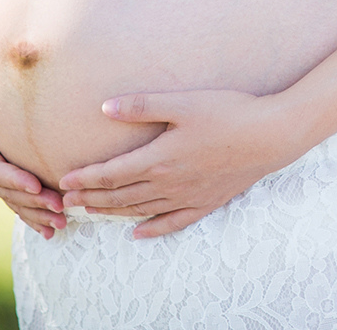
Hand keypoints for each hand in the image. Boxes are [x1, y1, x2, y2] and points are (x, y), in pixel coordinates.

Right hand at [0, 50, 67, 239]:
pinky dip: (33, 209)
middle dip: (26, 200)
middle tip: (59, 209)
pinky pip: (17, 191)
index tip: (35, 185)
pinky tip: (53, 227)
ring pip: (8, 193)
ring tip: (61, 224)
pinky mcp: (5, 162)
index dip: (6, 177)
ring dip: (33, 210)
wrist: (3, 54)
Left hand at [58, 89, 305, 238]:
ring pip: (141, 210)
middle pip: (121, 196)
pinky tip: (139, 234)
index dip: (86, 179)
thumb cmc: (228, 112)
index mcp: (159, 158)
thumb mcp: (183, 102)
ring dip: (113, 213)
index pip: (112, 174)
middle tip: (67, 203)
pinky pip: (173, 222)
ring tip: (93, 213)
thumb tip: (105, 108)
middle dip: (92, 199)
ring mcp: (188, 196)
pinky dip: (153, 230)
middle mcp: (169, 183)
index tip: (64, 183)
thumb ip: (143, 106)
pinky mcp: (207, 202)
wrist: (271, 135)